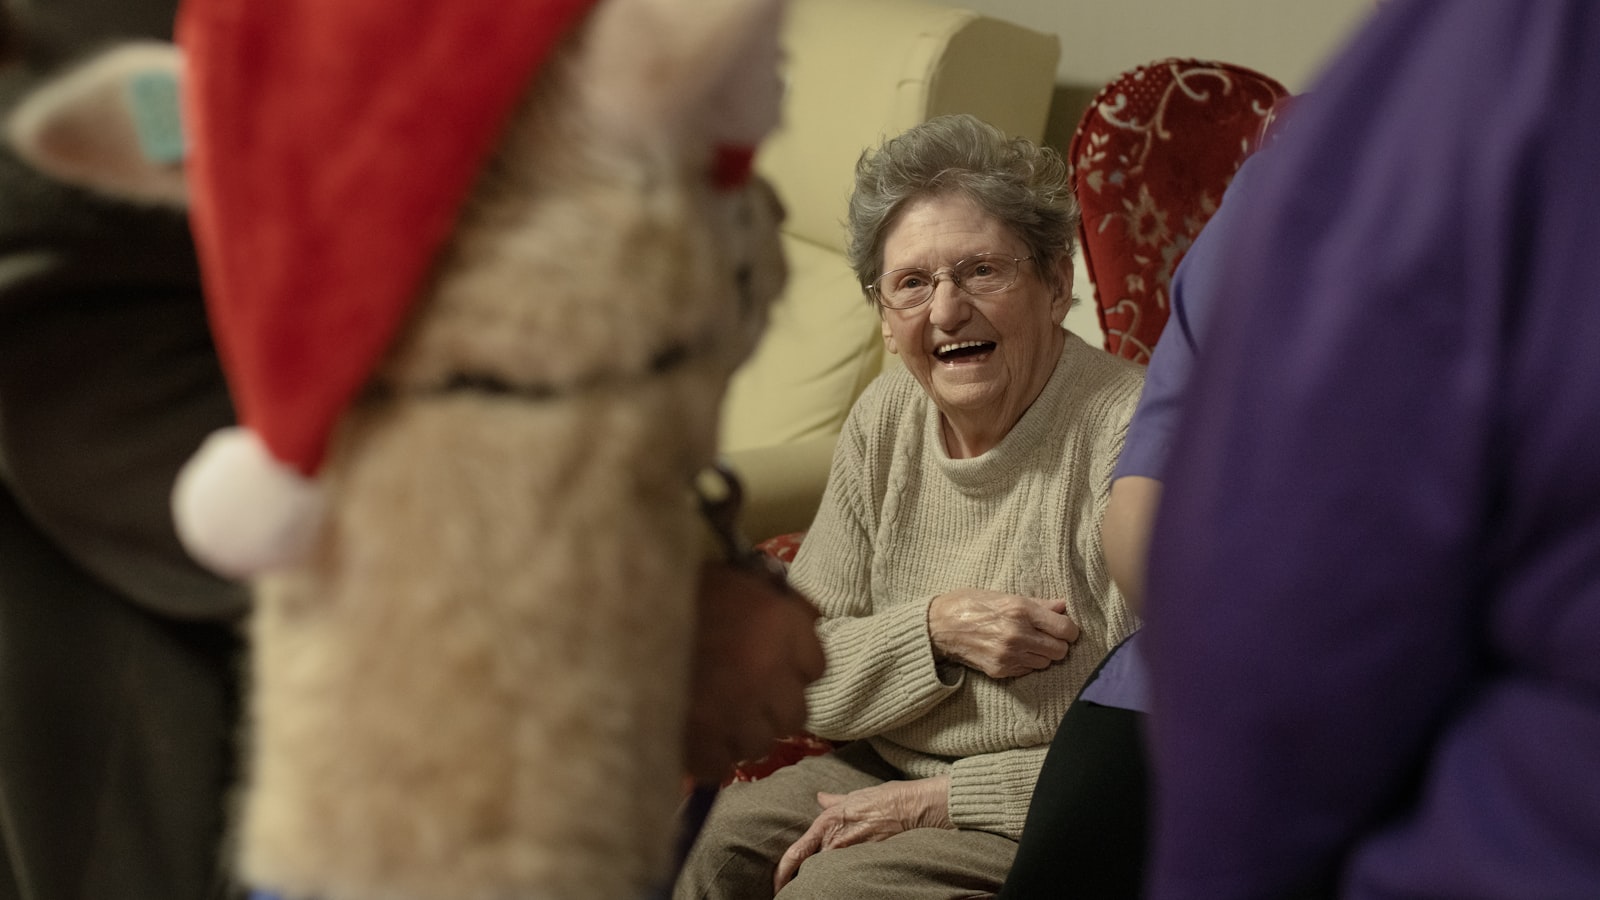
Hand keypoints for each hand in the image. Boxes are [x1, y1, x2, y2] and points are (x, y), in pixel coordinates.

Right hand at [684, 561, 824, 782]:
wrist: (610, 622)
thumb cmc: (669, 592)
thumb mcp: (729, 578)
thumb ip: (770, 599)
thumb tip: (803, 615)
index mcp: (780, 626)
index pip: (816, 666)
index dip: (791, 668)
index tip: (770, 667)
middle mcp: (770, 673)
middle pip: (795, 714)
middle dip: (771, 709)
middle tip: (741, 699)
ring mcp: (738, 715)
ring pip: (760, 745)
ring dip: (739, 735)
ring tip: (711, 718)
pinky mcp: (704, 747)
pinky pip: (723, 767)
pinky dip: (709, 757)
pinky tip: (690, 735)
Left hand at [774, 776, 951, 890]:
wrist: (912, 808)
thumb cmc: (885, 799)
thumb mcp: (854, 796)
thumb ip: (834, 801)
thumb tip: (821, 797)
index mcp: (827, 823)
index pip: (796, 853)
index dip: (782, 872)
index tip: (776, 885)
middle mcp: (835, 842)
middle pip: (811, 869)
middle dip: (805, 879)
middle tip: (798, 888)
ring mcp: (851, 854)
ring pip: (828, 873)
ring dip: (825, 879)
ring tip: (824, 886)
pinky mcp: (867, 862)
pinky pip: (849, 874)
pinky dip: (844, 878)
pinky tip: (845, 883)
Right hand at [926, 589, 1079, 677]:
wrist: (938, 627)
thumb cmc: (969, 604)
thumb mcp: (1003, 595)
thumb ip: (1036, 604)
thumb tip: (1062, 606)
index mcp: (1020, 611)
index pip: (1066, 629)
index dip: (1069, 630)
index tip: (1064, 628)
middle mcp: (1017, 635)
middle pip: (1060, 650)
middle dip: (1058, 643)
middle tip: (1046, 636)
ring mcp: (1009, 655)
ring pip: (1046, 662)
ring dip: (1042, 654)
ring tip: (1028, 643)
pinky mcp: (1000, 671)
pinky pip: (1028, 671)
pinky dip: (1027, 663)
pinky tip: (1014, 651)